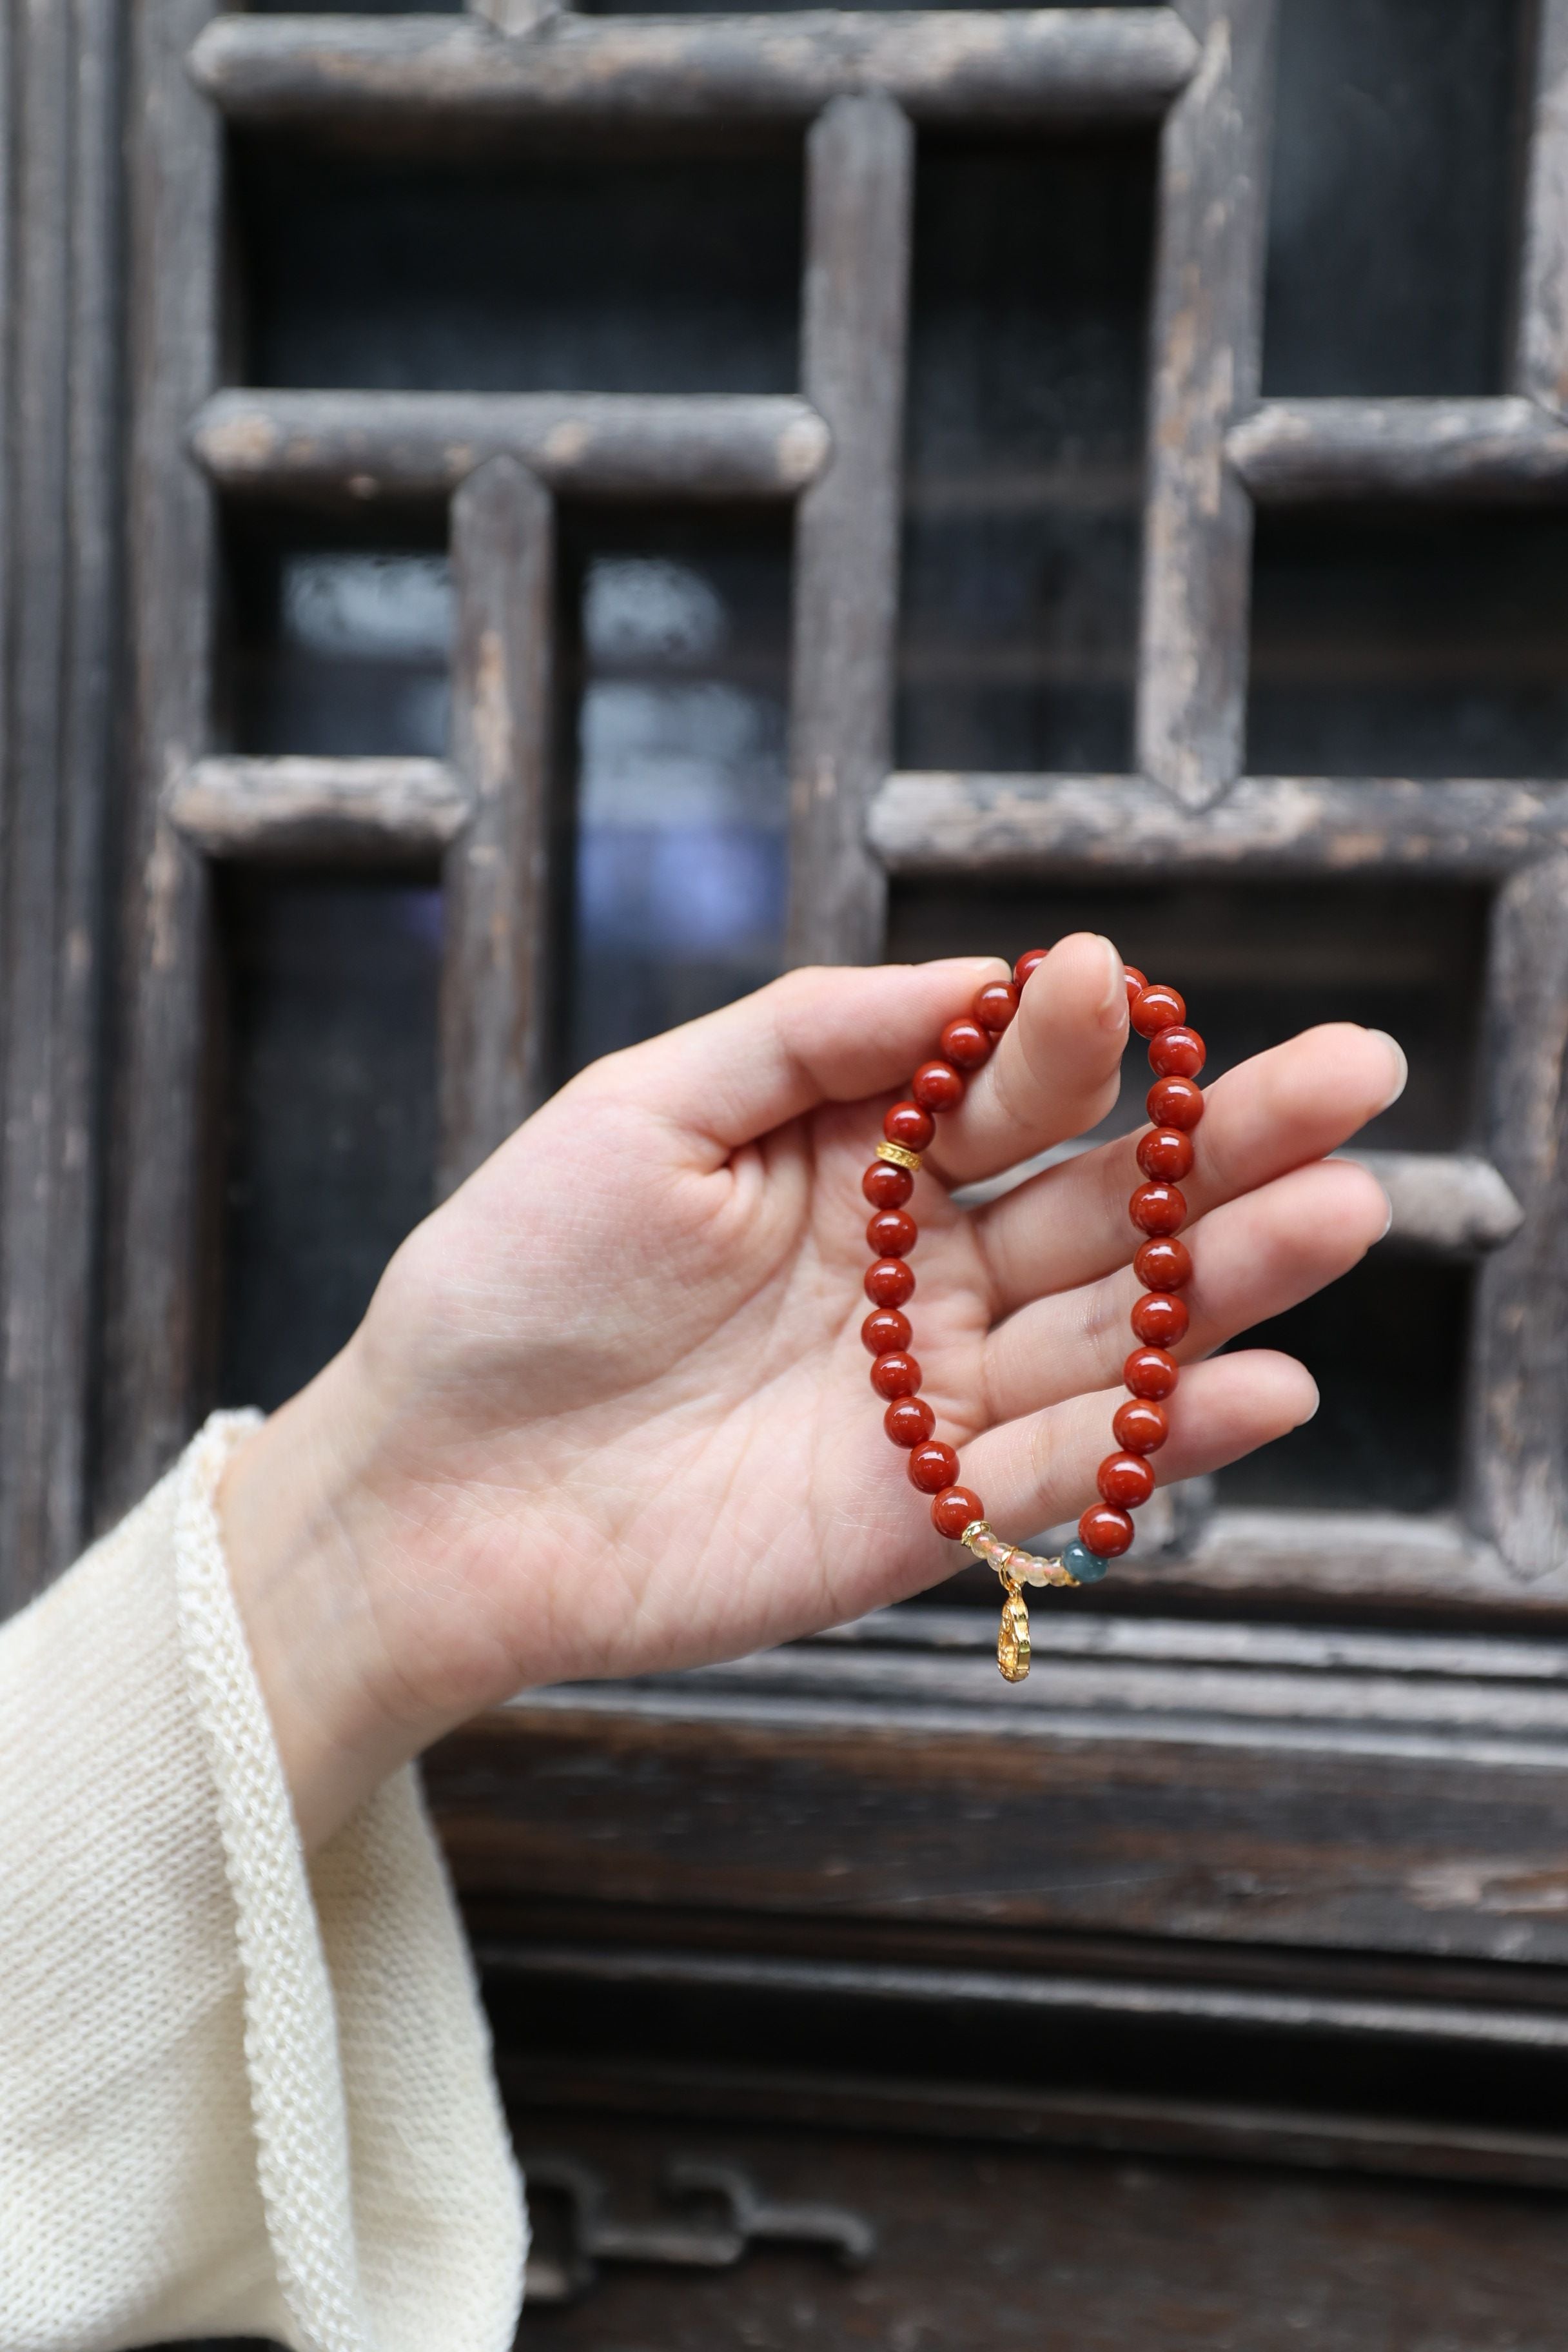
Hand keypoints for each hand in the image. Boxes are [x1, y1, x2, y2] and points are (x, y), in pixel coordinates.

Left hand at [219, 935, 1400, 1847]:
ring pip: (1113, 1329)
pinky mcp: (921, 1516)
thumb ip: (812, 1033)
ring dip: (1234, 1278)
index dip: (1069, 1041)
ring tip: (1345, 1210)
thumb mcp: (642, 1106)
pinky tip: (1263, 1388)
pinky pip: (1062, 1474)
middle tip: (1358, 1078)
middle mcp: (921, 1271)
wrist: (430, 1483)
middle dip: (1229, 1144)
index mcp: (862, 1159)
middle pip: (1105, 1204)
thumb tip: (982, 973)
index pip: (1008, 1089)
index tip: (1113, 986)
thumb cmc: (515, 1277)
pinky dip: (1162, 1439)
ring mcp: (930, 1395)